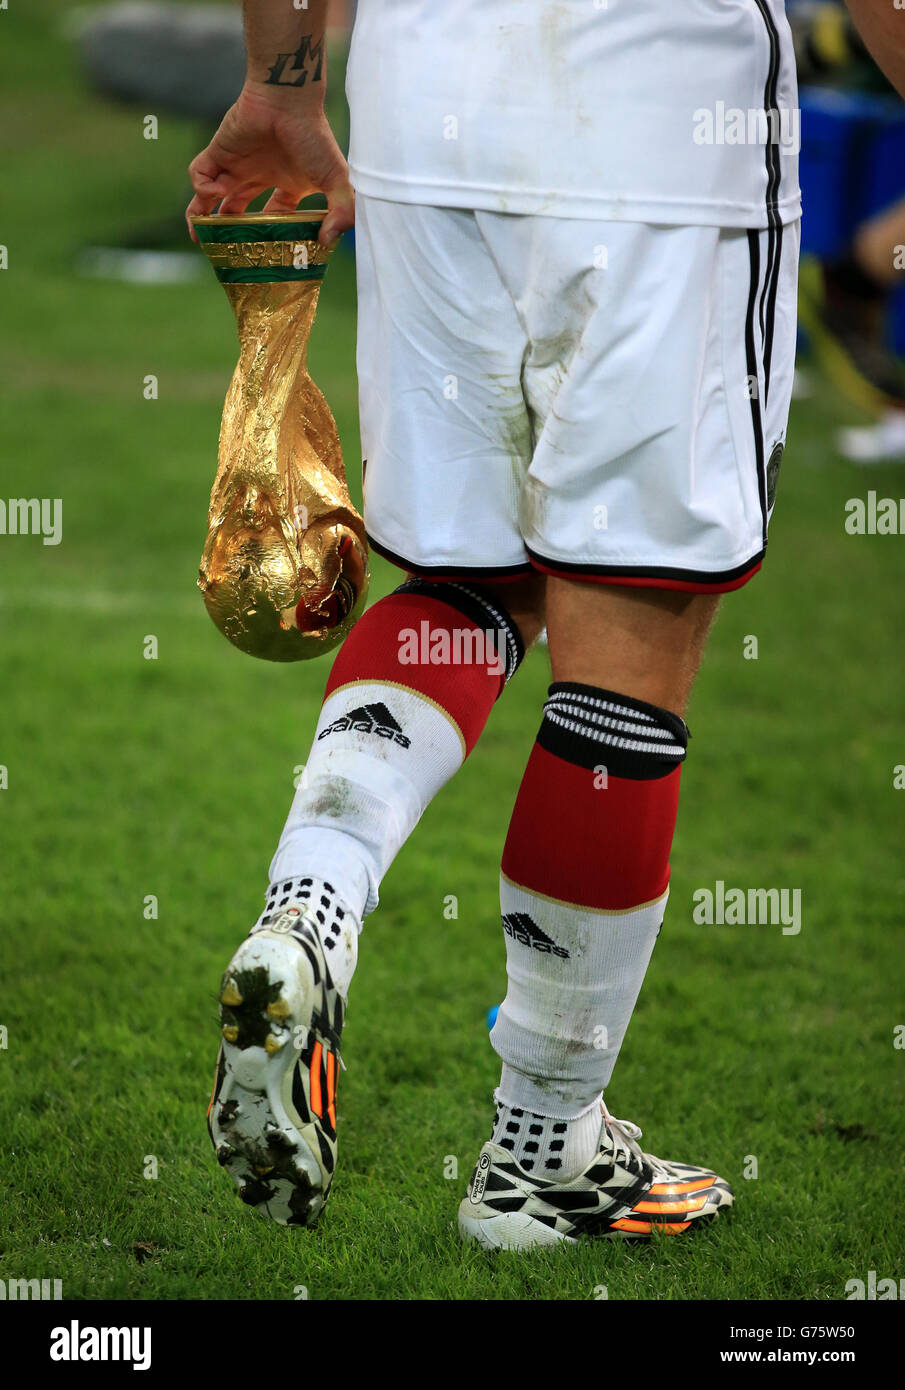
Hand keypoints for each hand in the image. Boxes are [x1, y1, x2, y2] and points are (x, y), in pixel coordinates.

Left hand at [185, 84, 353, 244]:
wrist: (287, 99)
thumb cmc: (313, 135)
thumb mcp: (336, 179)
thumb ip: (341, 211)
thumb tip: (328, 241)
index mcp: (287, 183)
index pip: (276, 216)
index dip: (272, 235)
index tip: (271, 252)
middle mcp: (260, 175)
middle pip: (239, 211)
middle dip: (231, 232)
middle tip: (227, 252)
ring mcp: (237, 164)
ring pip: (213, 197)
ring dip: (205, 218)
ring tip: (202, 238)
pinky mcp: (218, 151)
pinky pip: (200, 175)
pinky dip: (201, 189)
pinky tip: (216, 195)